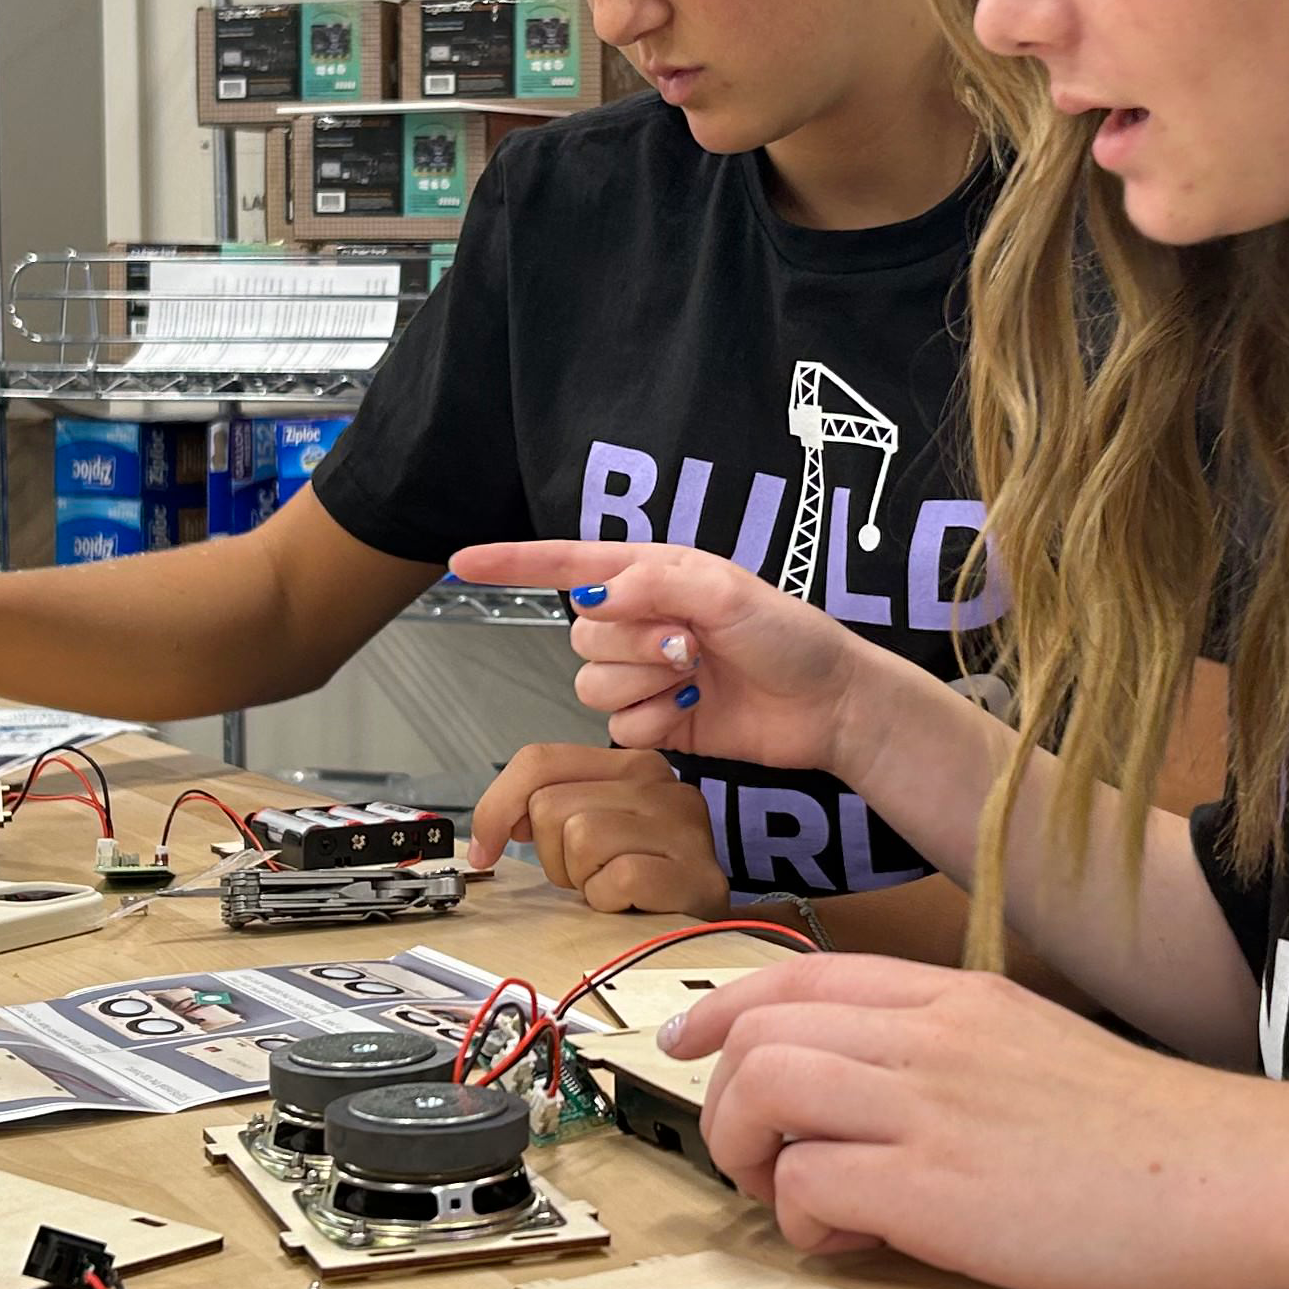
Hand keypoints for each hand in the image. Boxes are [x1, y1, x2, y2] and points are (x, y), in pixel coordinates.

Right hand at [441, 539, 924, 783]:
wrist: (828, 704)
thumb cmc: (790, 636)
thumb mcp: (728, 591)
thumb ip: (656, 583)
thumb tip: (595, 593)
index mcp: (650, 575)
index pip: (565, 563)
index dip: (511, 562)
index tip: (461, 563)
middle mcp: (640, 621)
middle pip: (580, 632)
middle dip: (632, 642)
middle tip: (691, 645)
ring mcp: (646, 674)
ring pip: (592, 684)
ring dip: (645, 684)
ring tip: (697, 677)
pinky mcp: (657, 721)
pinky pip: (618, 726)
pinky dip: (656, 721)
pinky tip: (696, 710)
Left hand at [467, 743, 730, 914]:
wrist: (707, 923)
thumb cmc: (645, 877)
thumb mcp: (594, 827)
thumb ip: (550, 805)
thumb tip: (496, 822)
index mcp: (632, 764)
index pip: (539, 760)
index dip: (497, 806)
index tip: (487, 845)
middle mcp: (662, 783)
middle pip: (551, 806)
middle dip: (552, 855)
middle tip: (587, 874)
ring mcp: (683, 826)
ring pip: (580, 839)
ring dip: (582, 879)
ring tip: (611, 886)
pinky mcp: (694, 873)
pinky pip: (616, 879)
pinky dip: (609, 901)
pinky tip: (629, 902)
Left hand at [672, 954, 1288, 1288]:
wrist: (1240, 1174)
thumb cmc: (1154, 1136)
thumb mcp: (1037, 1052)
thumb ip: (948, 1059)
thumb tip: (869, 1105)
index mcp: (957, 999)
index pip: (800, 977)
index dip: (720, 1008)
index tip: (685, 1041)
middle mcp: (931, 1038)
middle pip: (759, 1032)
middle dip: (723, 1099)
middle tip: (755, 1160)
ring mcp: (931, 1108)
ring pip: (763, 1091)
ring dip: (746, 1154)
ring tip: (790, 1199)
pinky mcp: (937, 1190)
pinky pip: (809, 1186)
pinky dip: (804, 1220)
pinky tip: (856, 1238)